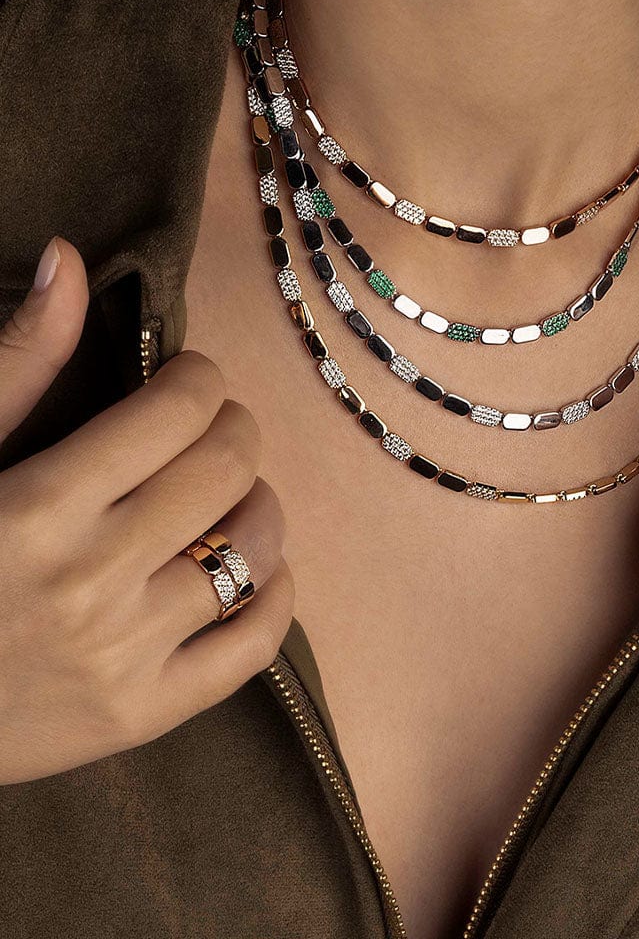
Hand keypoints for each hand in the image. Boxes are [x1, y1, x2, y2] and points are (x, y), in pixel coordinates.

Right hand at [0, 238, 294, 783]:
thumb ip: (17, 361)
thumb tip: (69, 259)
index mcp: (40, 504)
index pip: (178, 410)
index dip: (201, 380)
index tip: (189, 381)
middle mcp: (92, 578)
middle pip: (228, 469)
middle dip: (237, 429)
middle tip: (219, 429)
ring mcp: (125, 654)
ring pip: (256, 550)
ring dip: (260, 506)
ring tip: (234, 497)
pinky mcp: (144, 715)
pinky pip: (254, 647)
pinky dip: (276, 597)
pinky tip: (261, 571)